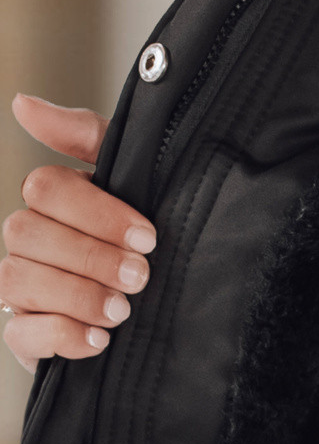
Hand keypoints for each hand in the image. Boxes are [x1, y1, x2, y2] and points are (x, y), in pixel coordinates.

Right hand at [0, 95, 156, 373]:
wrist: (175, 304)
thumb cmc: (148, 233)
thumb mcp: (133, 177)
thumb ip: (87, 136)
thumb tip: (22, 104)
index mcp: (55, 200)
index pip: (45, 188)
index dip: (96, 212)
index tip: (148, 236)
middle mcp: (30, 240)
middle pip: (27, 233)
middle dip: (90, 256)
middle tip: (141, 275)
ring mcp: (23, 289)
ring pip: (17, 280)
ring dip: (76, 295)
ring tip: (124, 309)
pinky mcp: (27, 337)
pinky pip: (20, 335)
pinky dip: (62, 336)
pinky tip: (100, 339)